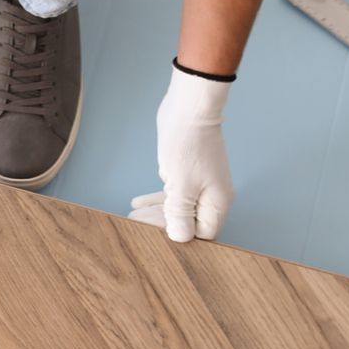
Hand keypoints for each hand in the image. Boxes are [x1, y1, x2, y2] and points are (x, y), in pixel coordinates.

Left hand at [130, 67, 232, 241]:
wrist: (188, 110)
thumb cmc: (188, 146)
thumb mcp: (181, 186)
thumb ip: (180, 215)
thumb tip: (181, 238)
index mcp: (217, 202)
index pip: (202, 234)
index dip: (180, 236)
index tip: (154, 234)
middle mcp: (211, 196)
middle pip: (188, 222)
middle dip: (161, 225)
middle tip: (135, 224)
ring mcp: (200, 184)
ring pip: (178, 209)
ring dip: (155, 213)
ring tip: (131, 215)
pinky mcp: (187, 174)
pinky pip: (173, 194)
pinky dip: (156, 200)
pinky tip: (137, 202)